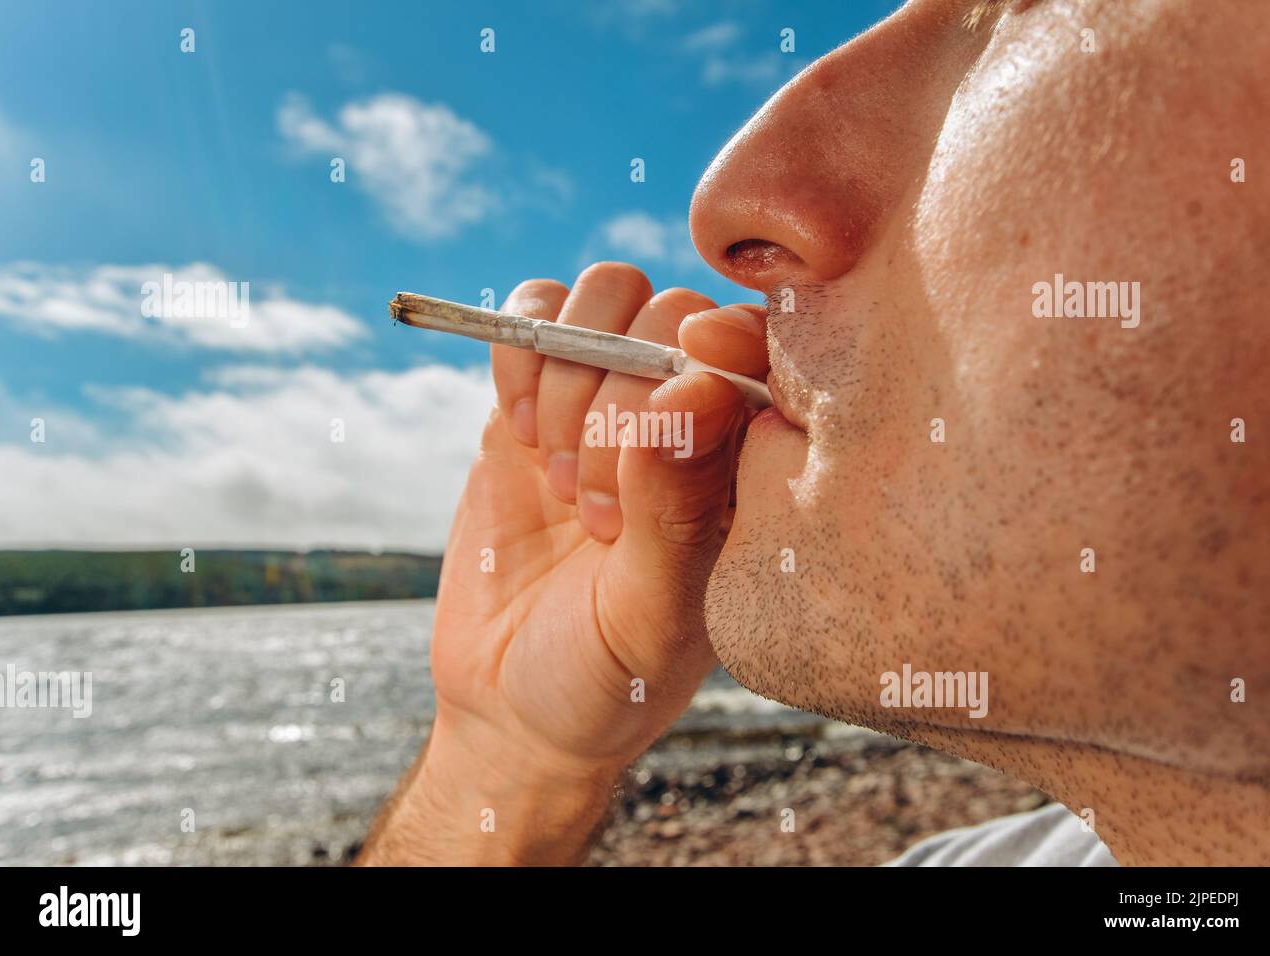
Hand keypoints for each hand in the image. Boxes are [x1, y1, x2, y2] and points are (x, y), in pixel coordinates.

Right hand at [360, 263, 768, 864]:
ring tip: (560, 479)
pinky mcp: (536, 397)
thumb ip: (675, 506)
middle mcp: (687, 417)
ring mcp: (607, 398)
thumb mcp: (649, 613)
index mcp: (746, 464)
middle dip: (622, 399)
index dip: (721, 343)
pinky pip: (533, 316)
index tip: (678, 384)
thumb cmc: (606, 678)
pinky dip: (518, 355)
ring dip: (568, 380)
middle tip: (597, 510)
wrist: (510, 703)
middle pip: (673, 314)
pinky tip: (518, 436)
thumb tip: (697, 383)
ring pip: (606, 297)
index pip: (759, 349)